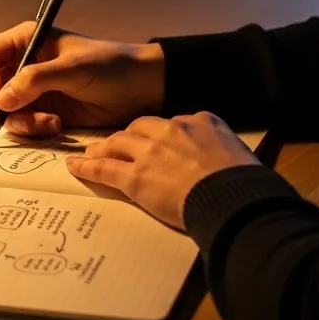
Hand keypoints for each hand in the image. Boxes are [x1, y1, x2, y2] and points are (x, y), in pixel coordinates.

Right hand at [0, 21, 165, 135]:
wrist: (143, 89)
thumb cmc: (112, 67)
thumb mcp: (74, 68)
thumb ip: (35, 80)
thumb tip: (1, 100)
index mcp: (26, 41)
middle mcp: (23, 65)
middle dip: (4, 107)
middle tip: (24, 114)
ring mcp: (32, 91)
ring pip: (3, 112)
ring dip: (21, 122)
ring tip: (50, 123)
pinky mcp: (43, 112)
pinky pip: (22, 126)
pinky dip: (33, 130)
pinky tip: (56, 127)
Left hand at [65, 111, 259, 229]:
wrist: (233, 198)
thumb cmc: (243, 182)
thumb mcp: (238, 152)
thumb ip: (220, 146)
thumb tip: (218, 156)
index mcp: (200, 121)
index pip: (172, 123)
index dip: (160, 134)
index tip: (156, 142)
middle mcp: (172, 129)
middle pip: (140, 127)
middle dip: (128, 136)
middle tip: (118, 144)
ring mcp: (151, 152)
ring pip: (118, 142)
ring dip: (104, 147)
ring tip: (94, 152)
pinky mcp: (135, 177)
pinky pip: (104, 167)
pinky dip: (87, 166)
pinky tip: (75, 166)